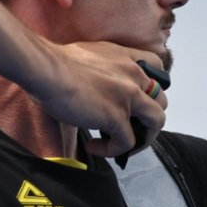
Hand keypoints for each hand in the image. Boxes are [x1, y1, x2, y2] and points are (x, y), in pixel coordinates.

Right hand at [30, 41, 167, 157]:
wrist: (46, 69)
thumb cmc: (55, 61)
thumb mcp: (91, 55)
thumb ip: (104, 68)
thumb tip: (97, 84)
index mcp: (127, 57)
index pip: (158, 67)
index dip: (154, 85)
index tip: (140, 97)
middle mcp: (134, 75)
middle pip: (161, 100)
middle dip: (148, 118)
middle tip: (128, 127)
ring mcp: (129, 96)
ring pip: (156, 122)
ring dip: (142, 138)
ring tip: (121, 144)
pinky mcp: (117, 116)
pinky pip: (127, 141)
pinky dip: (114, 150)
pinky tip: (94, 147)